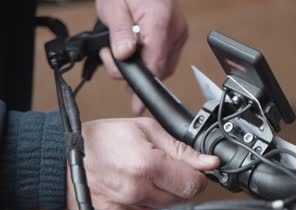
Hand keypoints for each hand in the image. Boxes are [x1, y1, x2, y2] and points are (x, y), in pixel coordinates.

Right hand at [66, 118, 218, 209]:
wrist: (64, 159)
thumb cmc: (101, 140)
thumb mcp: (147, 130)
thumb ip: (182, 149)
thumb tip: (210, 163)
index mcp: (146, 166)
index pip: (193, 184)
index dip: (197, 175)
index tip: (191, 169)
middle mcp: (136, 192)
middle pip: (182, 199)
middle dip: (179, 183)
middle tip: (162, 169)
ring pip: (165, 209)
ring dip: (162, 194)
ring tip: (143, 176)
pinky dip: (145, 205)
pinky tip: (133, 188)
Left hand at [96, 0, 187, 114]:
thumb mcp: (113, 5)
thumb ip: (119, 32)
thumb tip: (125, 56)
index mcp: (160, 21)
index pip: (155, 64)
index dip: (144, 88)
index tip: (137, 105)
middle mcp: (174, 30)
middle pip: (159, 69)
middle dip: (134, 73)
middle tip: (111, 59)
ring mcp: (177, 33)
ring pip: (162, 65)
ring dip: (141, 66)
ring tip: (118, 49)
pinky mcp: (176, 35)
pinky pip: (164, 56)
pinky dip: (148, 58)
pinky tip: (133, 48)